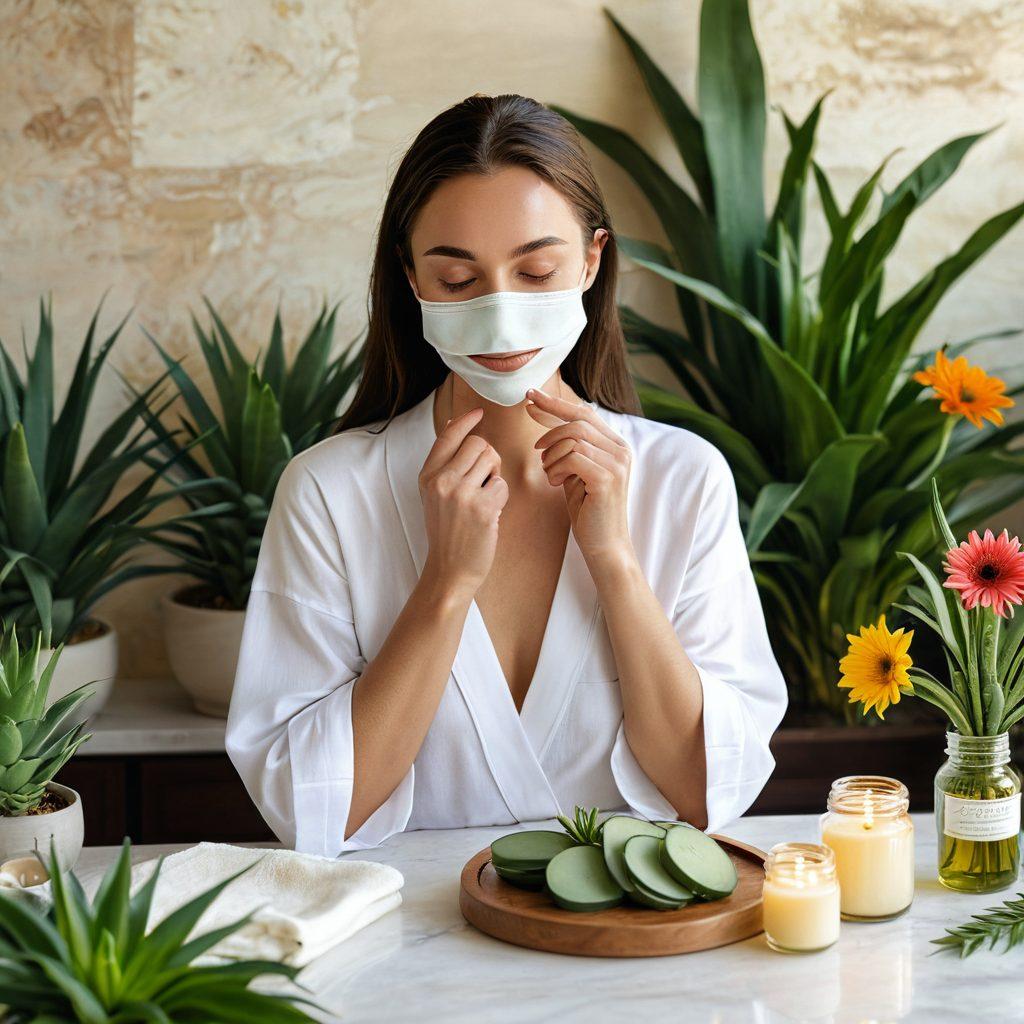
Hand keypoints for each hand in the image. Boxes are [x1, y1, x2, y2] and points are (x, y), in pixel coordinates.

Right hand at [418, 407, 508, 595]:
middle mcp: (441, 481)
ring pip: (492, 460)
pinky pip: (502, 484)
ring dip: (495, 476)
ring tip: (484, 497)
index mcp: (428, 476)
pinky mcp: (482, 508)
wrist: (449, 569)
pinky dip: (501, 497)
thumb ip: (444, 461)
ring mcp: (461, 494)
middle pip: (478, 444)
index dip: (465, 421)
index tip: (478, 412)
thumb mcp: (434, 493)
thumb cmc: (447, 530)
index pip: (447, 436)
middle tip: (484, 480)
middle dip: (488, 458)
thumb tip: (452, 423)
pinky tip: (489, 513)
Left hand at [525, 387, 633, 568]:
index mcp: (615, 445)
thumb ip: (568, 447)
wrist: (604, 546)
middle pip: (578, 421)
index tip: (529, 398)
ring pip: (573, 438)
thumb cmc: (588, 510)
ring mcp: (617, 463)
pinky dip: (557, 468)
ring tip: (551, 474)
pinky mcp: (608, 478)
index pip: (584, 413)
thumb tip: (545, 417)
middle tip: (535, 447)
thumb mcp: (575, 471)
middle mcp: (621, 450)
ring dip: (552, 455)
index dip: (555, 404)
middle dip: (549, 427)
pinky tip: (557, 483)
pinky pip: (573, 457)